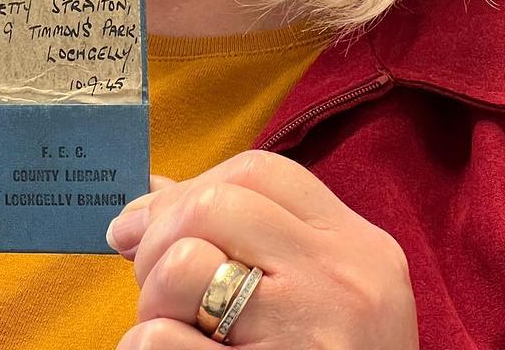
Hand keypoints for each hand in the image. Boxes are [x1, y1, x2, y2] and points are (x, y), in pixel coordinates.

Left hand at [106, 149, 418, 348]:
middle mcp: (337, 283)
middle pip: (215, 205)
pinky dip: (145, 344)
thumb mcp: (325, 290)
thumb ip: (256, 234)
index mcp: (359, 249)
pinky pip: (161, 342)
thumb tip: (153, 191)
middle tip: (155, 276)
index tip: (152, 218)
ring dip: (153, 296)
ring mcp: (300, 338)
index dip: (192, 187)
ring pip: (185, 266)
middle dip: (162, 234)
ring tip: (172, 324)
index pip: (259, 172)